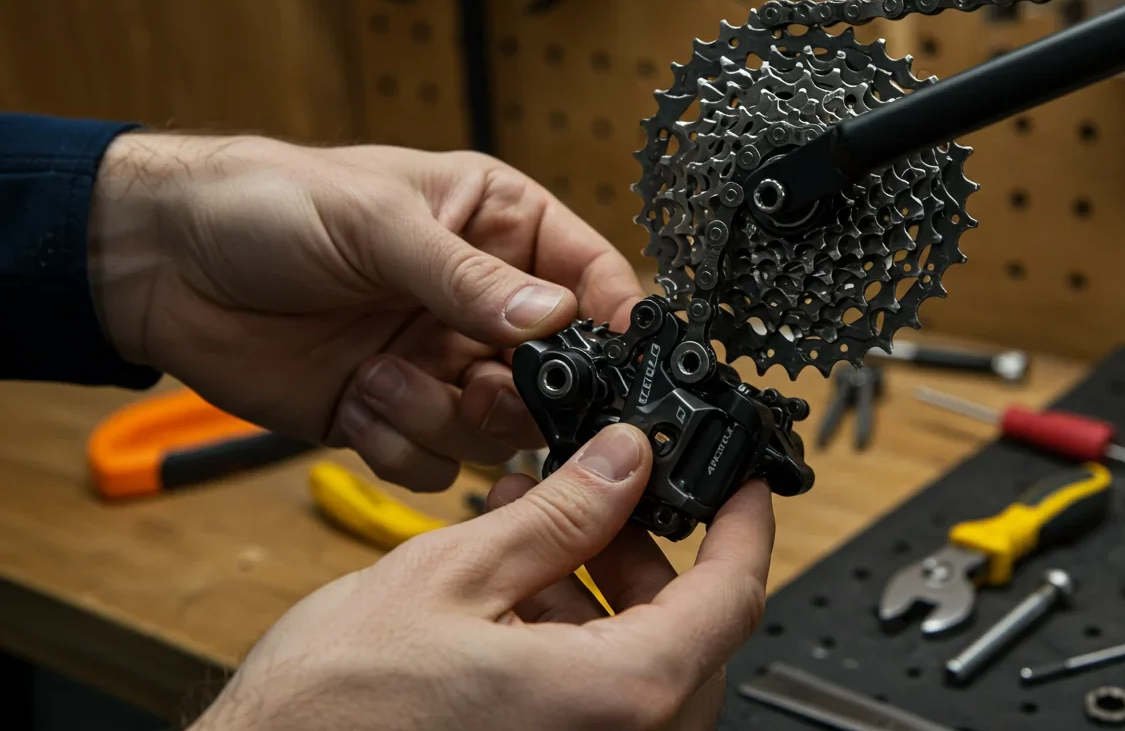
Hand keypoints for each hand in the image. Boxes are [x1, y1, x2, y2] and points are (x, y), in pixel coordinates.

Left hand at [90, 132, 643, 489]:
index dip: (614, 324)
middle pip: (557, 376)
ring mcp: (439, 363)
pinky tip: (357, 402)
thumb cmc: (268, 203)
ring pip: (498, 432)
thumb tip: (555, 319)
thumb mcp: (377, 221)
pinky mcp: (393, 414)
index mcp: (498, 230)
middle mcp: (480, 305)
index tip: (621, 364)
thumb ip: (468, 277)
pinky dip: (402, 446)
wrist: (163, 264)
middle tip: (480, 384)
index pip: (592, 279)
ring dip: (445, 418)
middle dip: (521, 395)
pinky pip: (436, 465)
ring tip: (384, 377)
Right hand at [186, 424, 773, 730]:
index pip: (732, 595)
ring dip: (602, 588)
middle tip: (603, 491)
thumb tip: (625, 461)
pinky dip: (573, 635)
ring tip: (536, 524)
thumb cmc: (336, 712)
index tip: (742, 480)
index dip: (745, 523)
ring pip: (642, 661)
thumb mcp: (456, 575)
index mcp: (620, 696)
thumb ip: (561, 515)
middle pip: (690, 629)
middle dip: (649, 550)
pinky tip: (514, 584)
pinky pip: (598, 697)